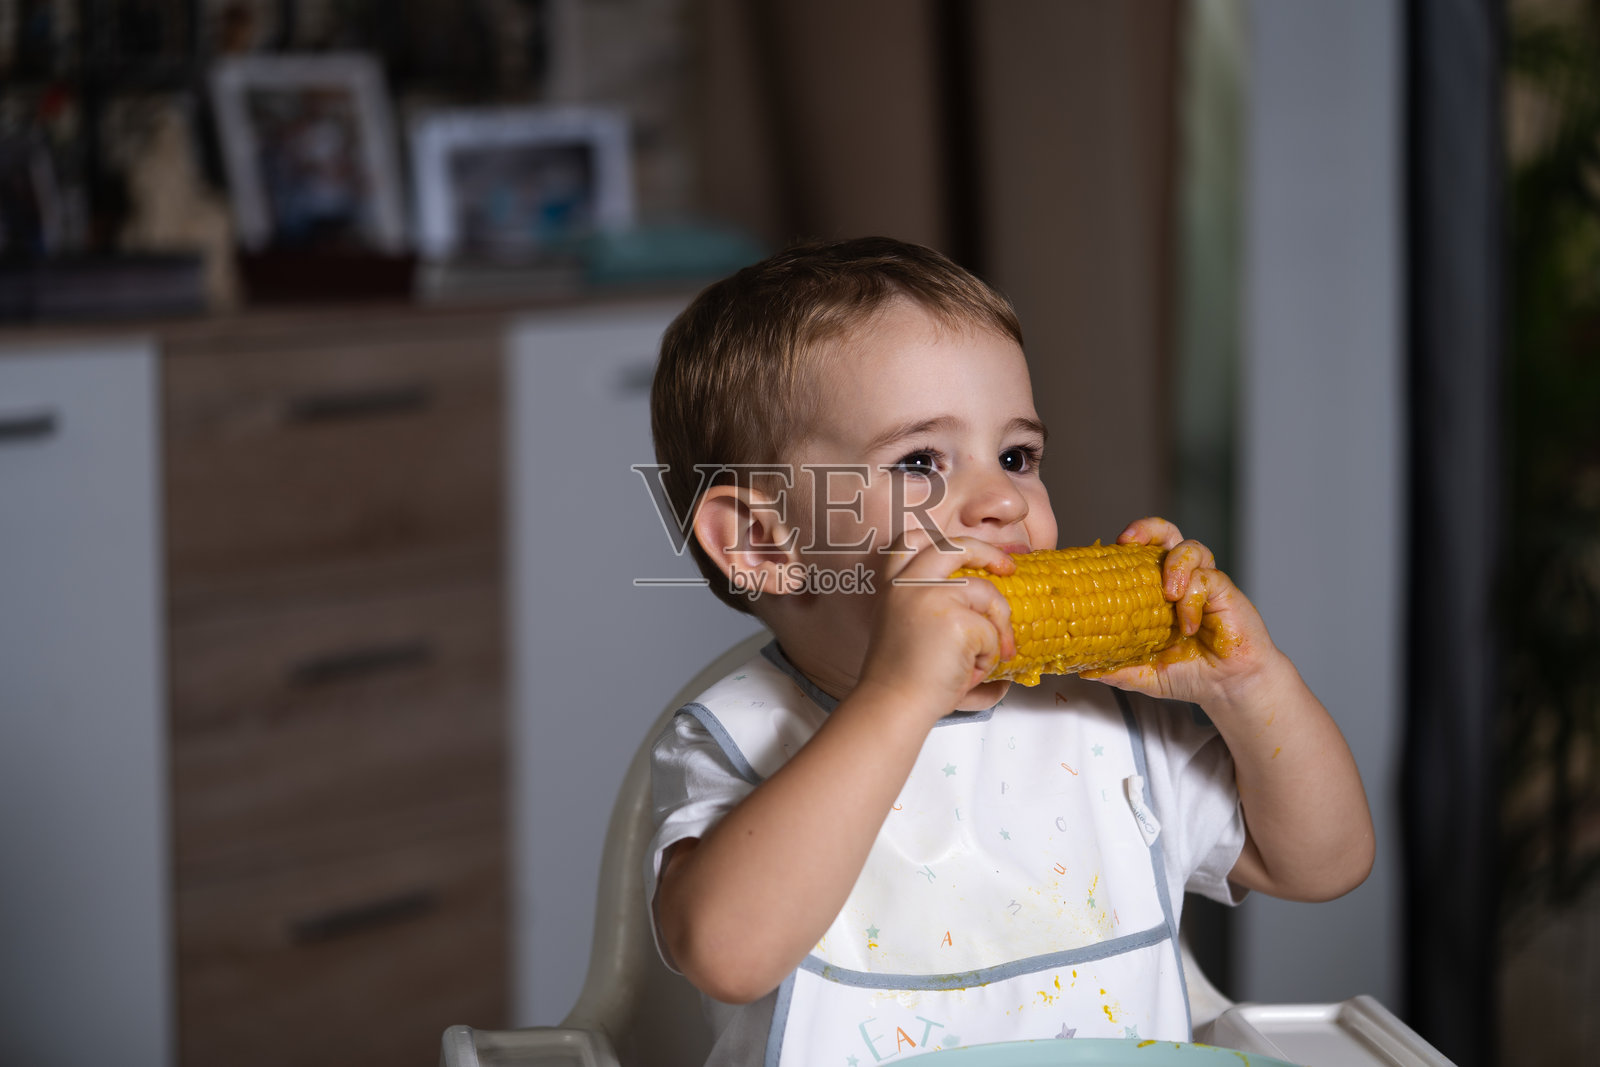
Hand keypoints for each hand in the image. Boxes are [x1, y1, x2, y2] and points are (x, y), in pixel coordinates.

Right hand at [854, 529, 1017, 719]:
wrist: (894, 705)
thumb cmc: (903, 681)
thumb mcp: (912, 632)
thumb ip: (940, 611)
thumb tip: (989, 612)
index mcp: (895, 587)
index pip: (912, 540)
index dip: (942, 540)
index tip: (968, 554)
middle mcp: (910, 584)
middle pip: (956, 546)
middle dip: (988, 552)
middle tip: (1008, 568)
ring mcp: (933, 597)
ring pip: (987, 594)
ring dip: (996, 628)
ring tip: (984, 659)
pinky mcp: (956, 620)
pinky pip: (991, 632)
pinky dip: (988, 657)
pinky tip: (968, 673)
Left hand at [1085, 517, 1285, 708]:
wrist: (1228, 688)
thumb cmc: (1189, 673)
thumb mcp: (1144, 674)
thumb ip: (1117, 669)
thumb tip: (1083, 669)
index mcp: (1156, 591)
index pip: (1139, 554)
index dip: (1124, 545)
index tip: (1107, 549)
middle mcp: (1180, 580)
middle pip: (1166, 533)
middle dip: (1147, 528)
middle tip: (1129, 542)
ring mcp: (1203, 584)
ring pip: (1190, 547)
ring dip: (1175, 565)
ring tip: (1168, 593)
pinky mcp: (1225, 592)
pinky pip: (1207, 579)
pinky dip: (1193, 599)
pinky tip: (1189, 625)